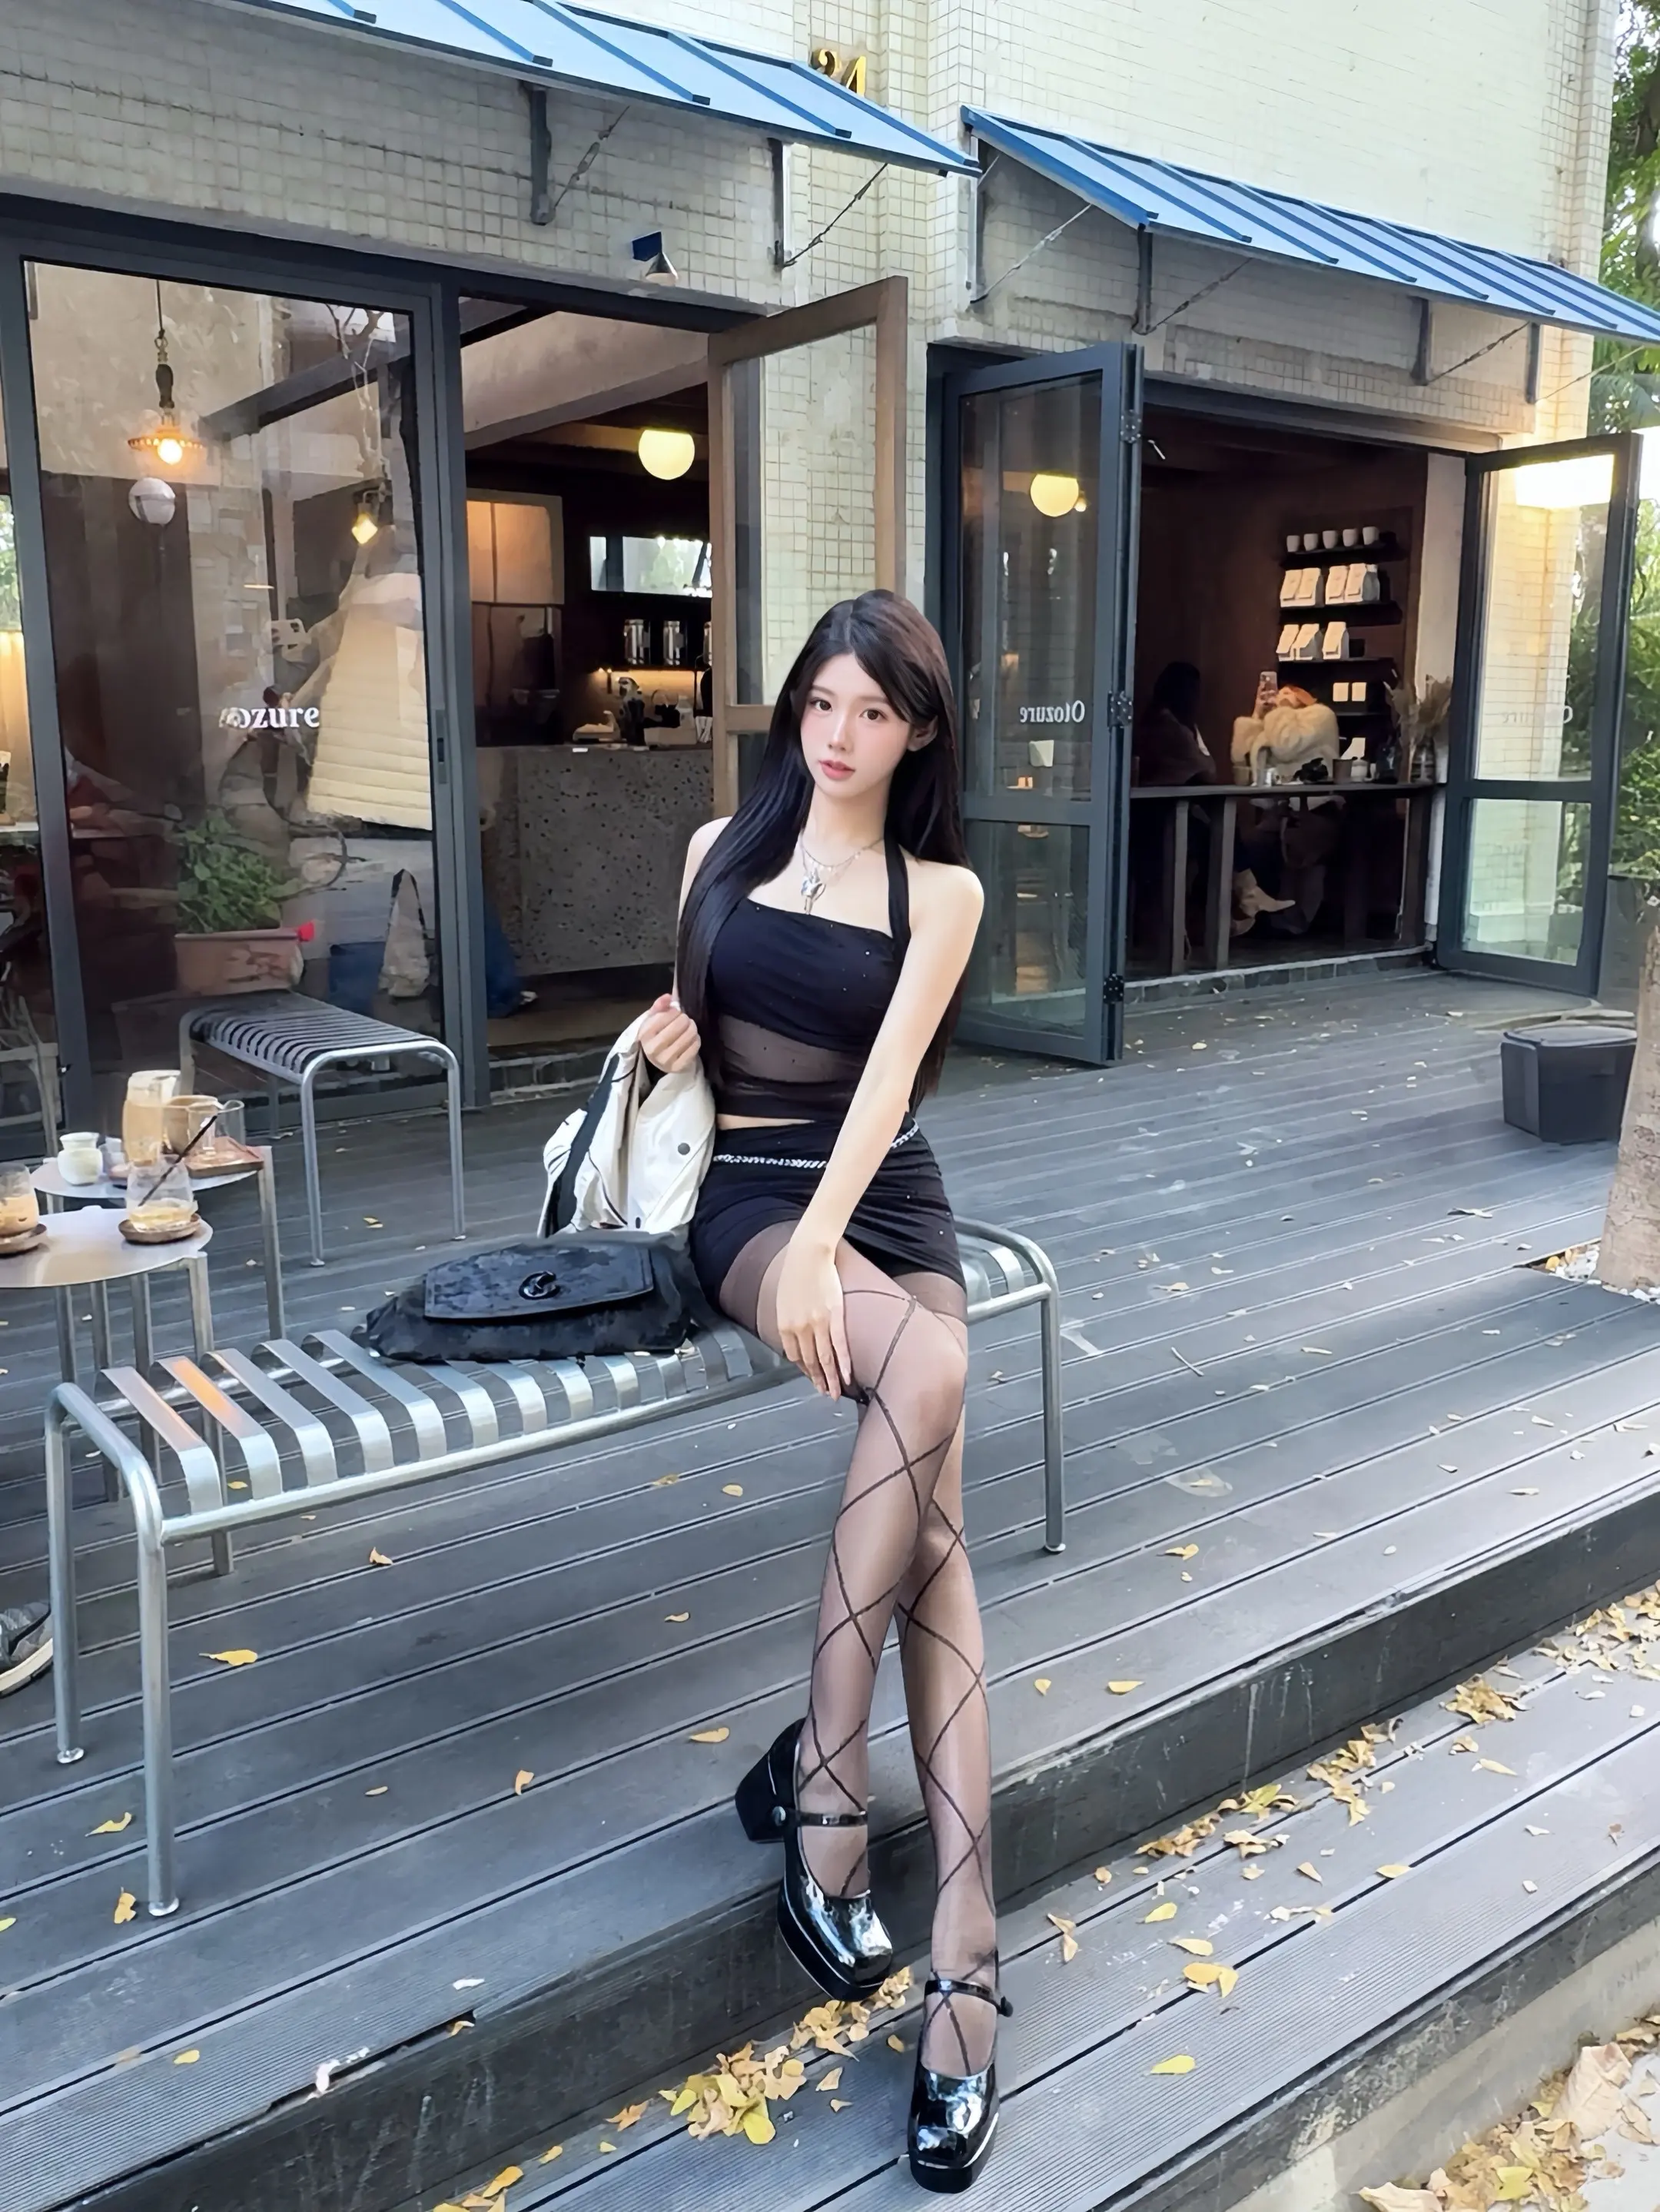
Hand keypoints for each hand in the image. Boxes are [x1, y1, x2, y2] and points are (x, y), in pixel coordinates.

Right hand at [638, 992, 699, 1074]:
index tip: (676, 1012)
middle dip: (685, 1019)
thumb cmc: (657, 1034)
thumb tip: (668, 997)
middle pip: (678, 1026)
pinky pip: (694, 1048)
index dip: (674, 1012)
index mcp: (645, 1034)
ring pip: (688, 1037)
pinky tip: (692, 1038)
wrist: (659, 1058)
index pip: (665, 1016)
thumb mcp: (653, 1018)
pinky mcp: (678, 1067)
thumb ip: (659, 1005)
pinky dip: (696, 1040)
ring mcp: (665, 1060)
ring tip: (690, 1027)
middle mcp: (653, 1049)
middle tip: (685, 1019)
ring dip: (692, 1029)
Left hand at [775, 1233, 850, 1398]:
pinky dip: (844, 1363)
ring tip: (836, 1393)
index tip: (812, 1377)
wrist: (808, 1253)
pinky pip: (839, 1346)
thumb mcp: (784, 1299)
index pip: (795, 1356)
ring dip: (831, 1379)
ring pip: (824, 1359)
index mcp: (784, 1325)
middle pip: (809, 1362)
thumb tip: (797, 1333)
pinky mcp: (833, 1316)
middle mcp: (798, 1329)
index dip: (804, 1369)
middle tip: (825, 1393)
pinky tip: (848, 1376)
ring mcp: (816, 1324)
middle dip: (818, 1380)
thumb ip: (789, 1319)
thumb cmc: (795, 1272)